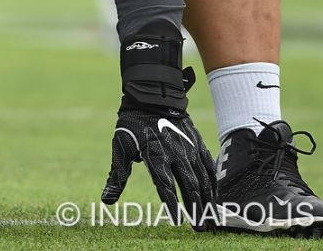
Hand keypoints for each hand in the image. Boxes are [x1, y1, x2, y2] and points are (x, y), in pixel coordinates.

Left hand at [100, 20, 215, 228]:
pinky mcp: (197, 142)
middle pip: (190, 185)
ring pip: (202, 178)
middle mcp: (176, 152)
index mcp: (155, 154)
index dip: (173, 204)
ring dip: (207, 199)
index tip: (178, 220)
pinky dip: (213, 182)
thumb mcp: (120, 147)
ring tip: (209, 217)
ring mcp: (189, 147)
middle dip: (196, 208)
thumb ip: (117, 175)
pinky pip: (209, 165)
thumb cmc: (132, 123)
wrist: (152, 95)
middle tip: (199, 227)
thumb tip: (107, 199)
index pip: (166, 185)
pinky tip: (215, 195)